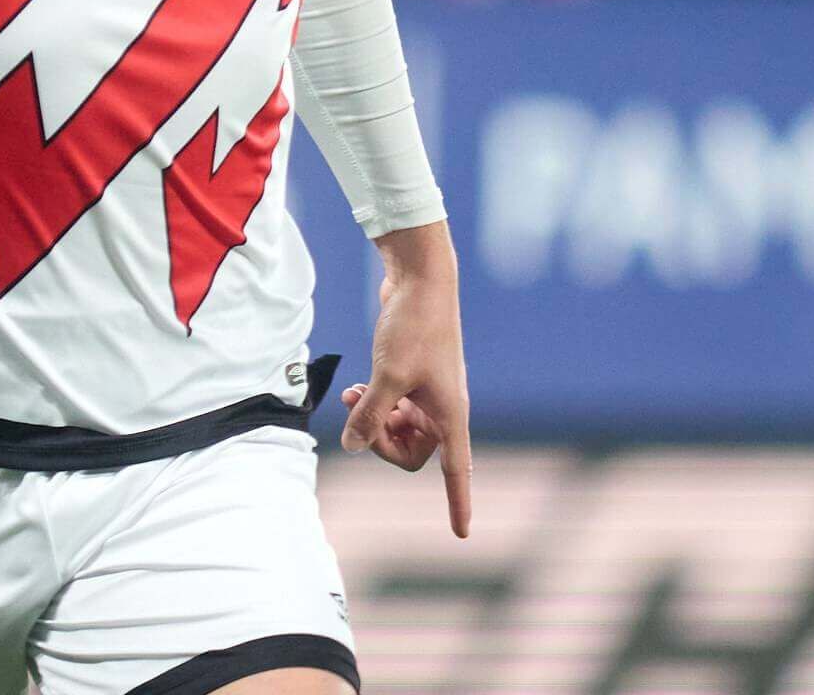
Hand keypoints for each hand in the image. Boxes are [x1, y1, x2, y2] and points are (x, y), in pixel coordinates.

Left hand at [340, 222, 471, 536]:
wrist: (421, 280)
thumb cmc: (414, 327)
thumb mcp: (387, 376)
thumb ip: (369, 415)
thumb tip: (351, 445)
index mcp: (450, 415)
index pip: (456, 471)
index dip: (458, 503)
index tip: (462, 533)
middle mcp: (444, 408)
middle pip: (413, 452)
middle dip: (382, 441)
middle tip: (361, 418)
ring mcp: (429, 391)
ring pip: (400, 430)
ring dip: (374, 420)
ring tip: (354, 394)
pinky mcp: (413, 375)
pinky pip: (394, 407)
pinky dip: (375, 403)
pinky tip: (358, 387)